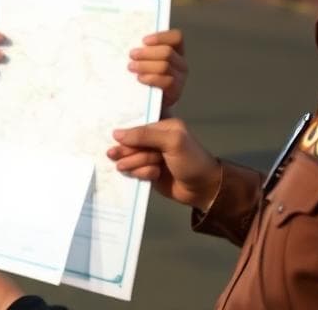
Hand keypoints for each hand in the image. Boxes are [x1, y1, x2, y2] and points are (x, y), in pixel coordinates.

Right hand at [107, 118, 221, 210]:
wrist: (203, 189)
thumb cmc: (192, 161)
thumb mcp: (172, 142)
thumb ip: (145, 135)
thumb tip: (117, 133)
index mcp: (163, 127)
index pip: (137, 129)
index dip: (126, 138)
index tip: (114, 143)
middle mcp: (156, 140)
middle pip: (131, 144)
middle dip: (128, 152)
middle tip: (114, 157)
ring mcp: (152, 157)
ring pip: (132, 159)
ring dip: (136, 164)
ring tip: (150, 169)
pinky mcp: (149, 172)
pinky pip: (136, 171)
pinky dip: (140, 173)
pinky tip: (152, 176)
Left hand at [128, 30, 187, 107]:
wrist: (147, 102)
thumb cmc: (143, 74)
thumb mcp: (144, 59)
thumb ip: (143, 49)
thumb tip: (129, 40)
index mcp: (176, 50)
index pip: (176, 37)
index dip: (161, 37)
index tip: (143, 41)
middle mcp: (180, 63)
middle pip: (167, 52)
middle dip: (147, 53)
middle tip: (132, 55)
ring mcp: (180, 78)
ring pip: (165, 66)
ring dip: (145, 65)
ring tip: (131, 67)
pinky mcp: (175, 92)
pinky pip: (166, 82)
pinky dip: (151, 78)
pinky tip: (140, 78)